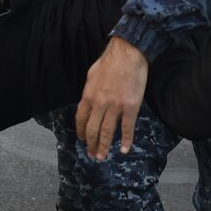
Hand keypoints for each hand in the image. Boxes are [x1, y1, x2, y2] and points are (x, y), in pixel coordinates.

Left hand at [76, 37, 147, 160]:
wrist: (128, 54)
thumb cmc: (110, 61)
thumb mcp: (91, 75)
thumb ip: (90, 90)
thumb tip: (89, 100)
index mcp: (88, 96)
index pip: (81, 119)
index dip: (81, 131)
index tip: (82, 139)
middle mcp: (99, 104)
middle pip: (92, 129)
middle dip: (90, 144)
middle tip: (92, 154)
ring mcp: (115, 107)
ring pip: (107, 131)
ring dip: (103, 146)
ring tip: (102, 156)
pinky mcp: (130, 107)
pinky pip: (127, 128)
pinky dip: (125, 140)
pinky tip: (123, 150)